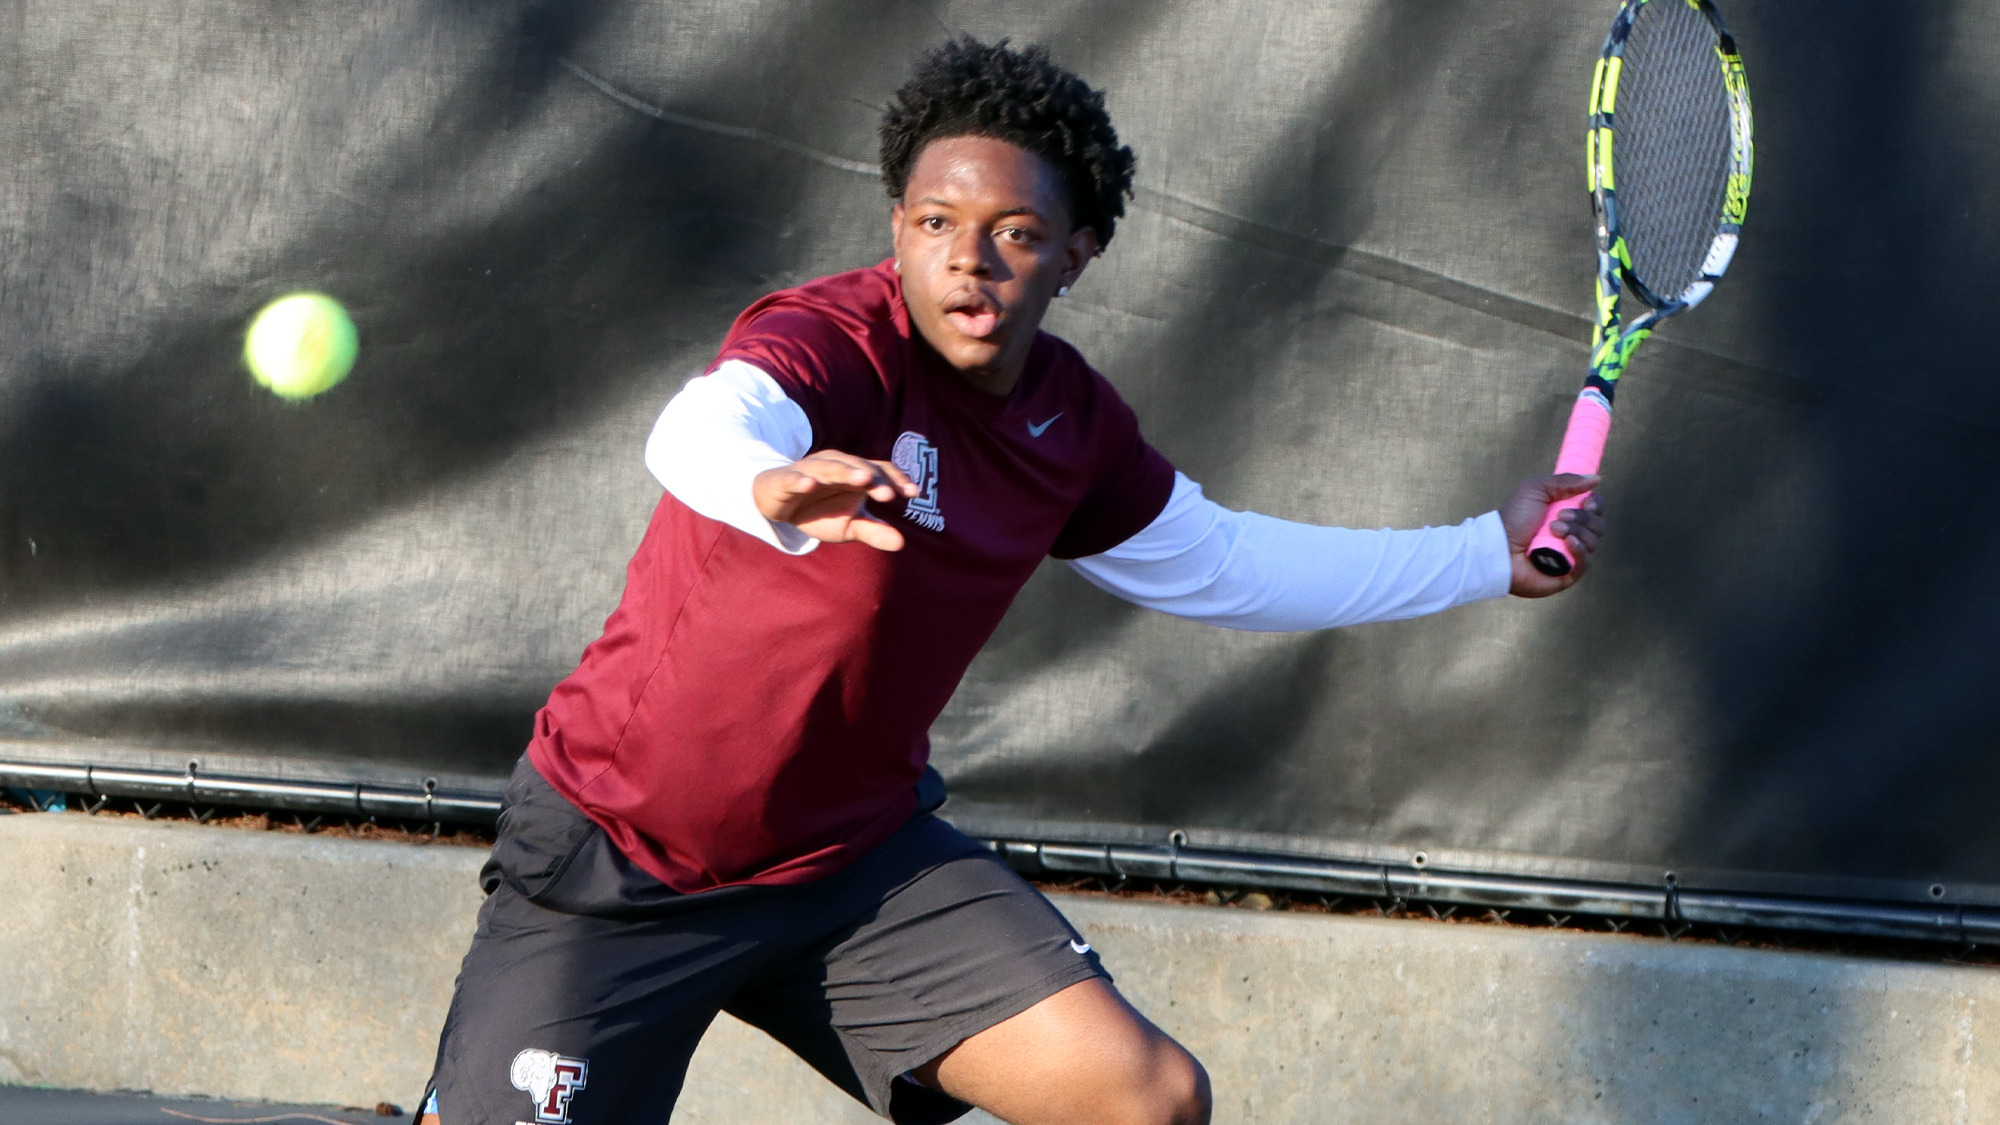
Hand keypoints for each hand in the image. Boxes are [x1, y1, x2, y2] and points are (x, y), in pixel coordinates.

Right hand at [753, 451, 919, 551]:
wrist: (777, 503)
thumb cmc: (819, 511)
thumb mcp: (848, 526)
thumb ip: (873, 531)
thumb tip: (902, 543)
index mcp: (853, 474)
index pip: (879, 472)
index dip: (895, 480)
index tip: (913, 493)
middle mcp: (835, 466)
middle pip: (858, 468)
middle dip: (874, 478)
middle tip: (889, 493)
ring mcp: (809, 470)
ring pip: (830, 468)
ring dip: (846, 472)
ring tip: (862, 479)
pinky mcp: (785, 479)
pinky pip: (793, 478)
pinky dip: (801, 480)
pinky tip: (810, 485)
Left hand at [1500, 473, 1604, 597]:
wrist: (1498, 547)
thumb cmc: (1513, 519)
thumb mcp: (1536, 490)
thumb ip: (1566, 481)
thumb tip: (1596, 478)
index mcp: (1567, 514)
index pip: (1596, 509)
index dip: (1596, 504)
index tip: (1587, 501)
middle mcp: (1572, 534)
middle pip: (1598, 524)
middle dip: (1582, 517)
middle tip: (1559, 516)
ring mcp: (1571, 555)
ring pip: (1593, 542)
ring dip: (1575, 532)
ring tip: (1553, 530)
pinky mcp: (1568, 574)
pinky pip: (1586, 562)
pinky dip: (1580, 550)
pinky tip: (1568, 543)